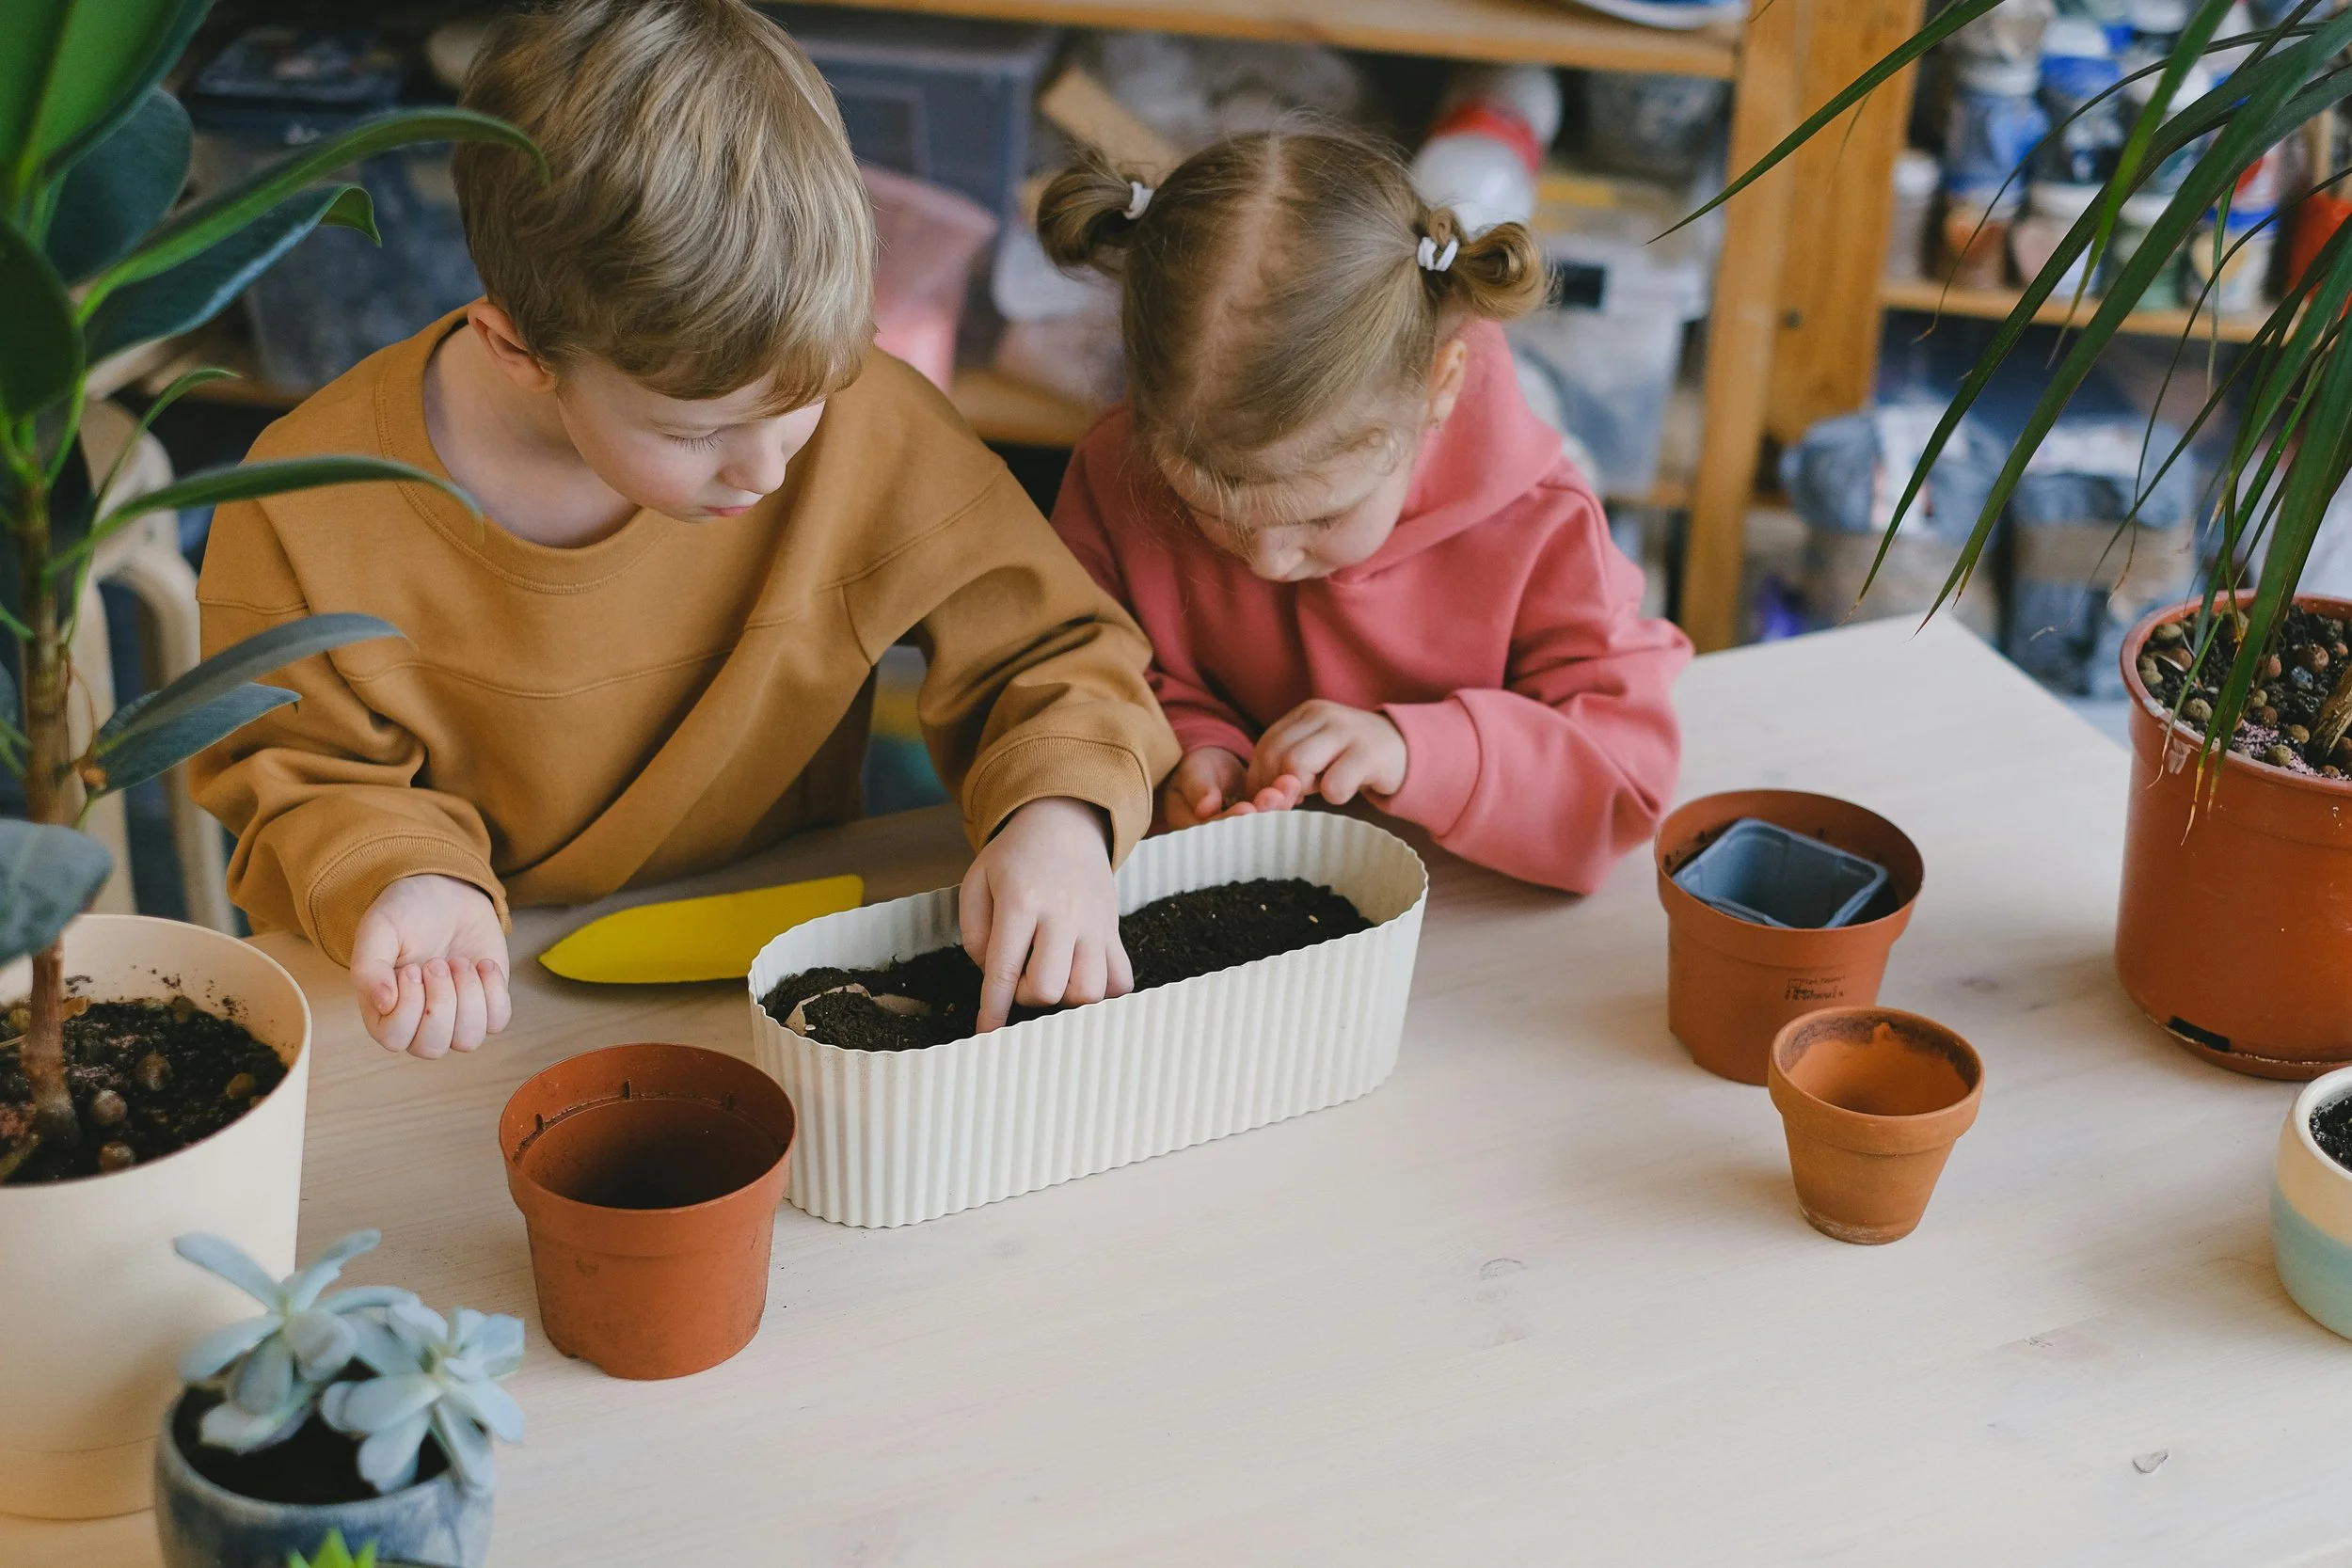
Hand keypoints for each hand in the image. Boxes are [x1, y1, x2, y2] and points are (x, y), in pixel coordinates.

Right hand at [349, 875, 512, 1059]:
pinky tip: (482, 964)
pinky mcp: (486, 1005)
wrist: (447, 893)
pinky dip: (494, 990)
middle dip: (440, 1001)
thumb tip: (384, 1004)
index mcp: (383, 1012)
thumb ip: (369, 968)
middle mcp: (418, 1023)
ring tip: (459, 963)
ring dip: (468, 996)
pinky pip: (497, 1021)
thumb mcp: (378, 929)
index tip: (411, 967)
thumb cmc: (406, 913)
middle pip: (432, 1048)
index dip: (408, 1005)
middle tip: (437, 962)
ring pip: (467, 1041)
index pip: (394, 1038)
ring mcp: (455, 1017)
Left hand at [960, 797, 1129, 1032]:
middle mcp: (1062, 914)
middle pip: (1048, 987)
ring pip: (1089, 991)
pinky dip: (1103, 993)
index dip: (993, 1007)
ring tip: (1050, 976)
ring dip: (1064, 997)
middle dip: (1026, 995)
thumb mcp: (977, 881)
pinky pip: (1121, 980)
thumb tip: (991, 975)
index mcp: (1021, 900)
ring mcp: (1094, 924)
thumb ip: (974, 932)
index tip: (986, 1032)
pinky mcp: (1113, 930)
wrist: (1065, 824)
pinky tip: (1081, 978)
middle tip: (1019, 975)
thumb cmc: (1014, 857)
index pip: (1003, 969)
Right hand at [1163, 747, 1310, 828]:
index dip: (1230, 820)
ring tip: (1287, 784)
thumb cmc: (1197, 770)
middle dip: (1260, 814)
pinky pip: (1272, 815)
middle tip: (1273, 795)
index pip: (1212, 831)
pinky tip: (1292, 784)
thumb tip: (1205, 807)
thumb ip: (1198, 789)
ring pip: (1260, 825)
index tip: (1246, 806)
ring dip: (1276, 806)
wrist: (1216, 770)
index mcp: (1194, 830)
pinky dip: (1283, 800)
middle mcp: (1220, 839)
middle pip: (1241, 833)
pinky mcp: (1261, 825)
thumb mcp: (1193, 773)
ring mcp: (1243, 833)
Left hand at [1247, 699, 1407, 805]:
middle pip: (1275, 756)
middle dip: (1279, 787)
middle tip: (1298, 799)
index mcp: (1306, 713)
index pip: (1265, 746)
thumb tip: (1258, 799)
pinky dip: (1335, 797)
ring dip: (1305, 789)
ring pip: (1296, 766)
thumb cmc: (1353, 759)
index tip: (1273, 798)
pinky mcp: (1369, 754)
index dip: (1261, 779)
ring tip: (1322, 789)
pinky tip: (1347, 789)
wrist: (1407, 750)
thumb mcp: (1318, 753)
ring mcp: (1347, 731)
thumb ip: (1287, 765)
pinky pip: (1333, 786)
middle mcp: (1323, 715)